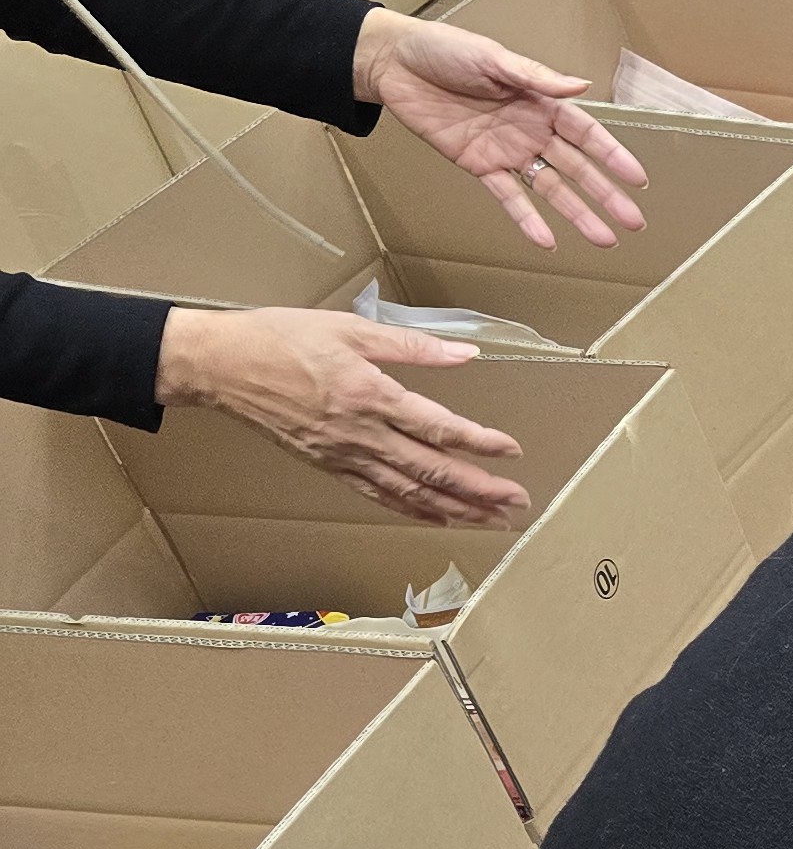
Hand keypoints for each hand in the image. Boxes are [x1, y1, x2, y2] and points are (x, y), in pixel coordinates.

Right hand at [155, 308, 529, 524]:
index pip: (437, 429)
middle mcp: (359, 433)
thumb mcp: (349, 328)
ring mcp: (342, 455)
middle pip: (430, 471)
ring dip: (454, 508)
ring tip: (491, 520)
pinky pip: (376, 494)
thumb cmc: (279, 338)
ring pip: (408, 491)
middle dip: (479, 490)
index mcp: (368, 394)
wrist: (218, 366)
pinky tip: (437, 517)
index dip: (479, 443)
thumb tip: (465, 353)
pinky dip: (411, 509)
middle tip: (518, 503)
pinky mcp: (326, 465)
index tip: (512, 451)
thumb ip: (412, 346)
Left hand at [353, 9, 649, 250]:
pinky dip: (527, 219)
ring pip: (551, 188)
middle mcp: (530, 130)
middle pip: (577, 168)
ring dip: (577, 214)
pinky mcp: (478, 166)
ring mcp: (506, 151)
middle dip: (606, 195)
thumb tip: (581, 86)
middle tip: (634, 221)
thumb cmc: (444, 50)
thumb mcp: (492, 58)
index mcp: (540, 102)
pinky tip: (547, 241)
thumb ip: (536, 78)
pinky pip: (507, 197)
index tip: (638, 178)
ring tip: (604, 239)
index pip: (586, 134)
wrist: (394, 63)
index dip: (613, 155)